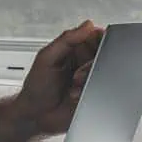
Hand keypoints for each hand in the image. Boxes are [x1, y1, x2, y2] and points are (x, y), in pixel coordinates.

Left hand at [15, 20, 102, 137]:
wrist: (36, 116)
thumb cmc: (36, 87)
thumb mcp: (46, 58)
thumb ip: (66, 39)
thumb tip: (87, 25)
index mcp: (74, 50)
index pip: (95, 36)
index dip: (100, 38)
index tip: (98, 44)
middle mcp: (84, 63)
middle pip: (105, 53)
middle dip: (92, 63)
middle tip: (77, 73)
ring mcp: (91, 79)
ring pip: (106, 72)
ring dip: (90, 78)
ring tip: (73, 86)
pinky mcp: (95, 95)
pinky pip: (105, 88)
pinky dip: (92, 90)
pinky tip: (77, 95)